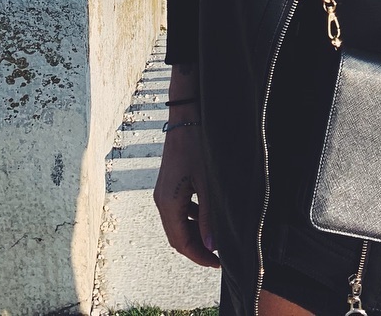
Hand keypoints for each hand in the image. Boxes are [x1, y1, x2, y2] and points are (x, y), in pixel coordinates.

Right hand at [153, 123, 219, 268]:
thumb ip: (208, 216)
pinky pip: (178, 210)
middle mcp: (161, 201)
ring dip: (195, 233)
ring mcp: (163, 192)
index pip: (181, 242)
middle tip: (219, 255)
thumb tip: (211, 245)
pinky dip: (192, 218)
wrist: (186, 117)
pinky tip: (207, 216)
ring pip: (178, 223)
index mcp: (168, 204)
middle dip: (197, 248)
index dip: (199, 256)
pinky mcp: (169, 184)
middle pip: (177, 236)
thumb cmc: (197, 146)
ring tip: (216, 238)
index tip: (217, 263)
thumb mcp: (207, 184)